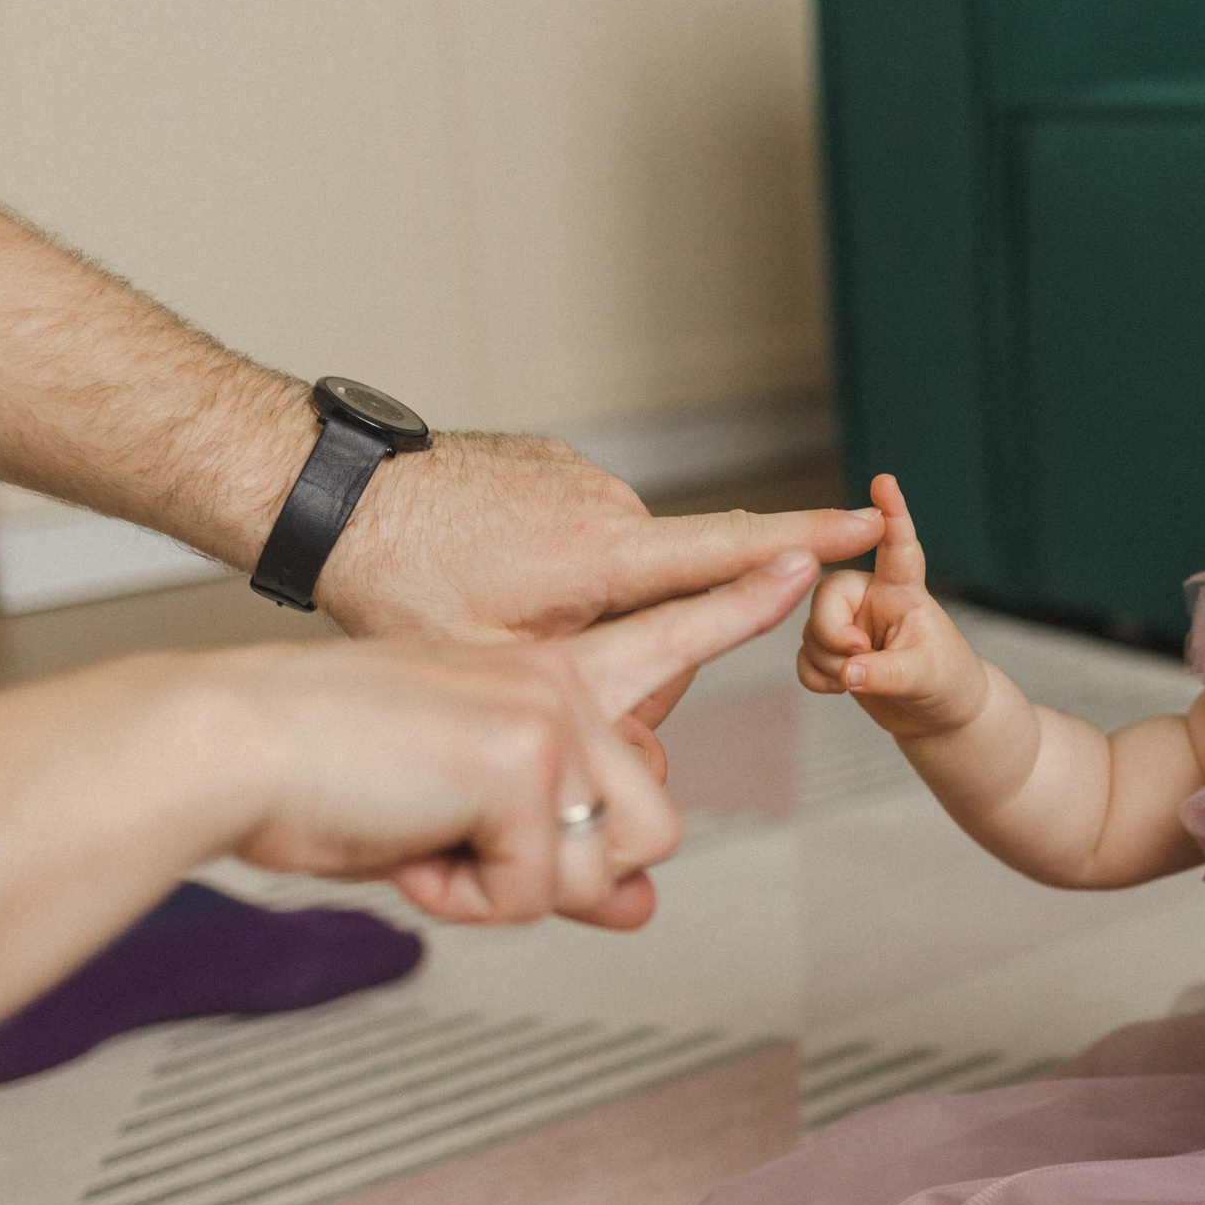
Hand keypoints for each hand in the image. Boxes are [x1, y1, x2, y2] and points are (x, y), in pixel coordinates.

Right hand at [0, 551, 822, 1036]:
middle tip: (453, 849)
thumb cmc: (321, 777)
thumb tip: (647, 908)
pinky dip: (465, 899)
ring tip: (429, 840)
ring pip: (610, 866)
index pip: (664, 639)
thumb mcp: (459, 824)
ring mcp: (552, 714)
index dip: (737, 607)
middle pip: (650, 828)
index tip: (803, 565)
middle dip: (561, 878)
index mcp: (544, 673)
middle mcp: (563, 680)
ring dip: (513, 890)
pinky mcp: (527, 760)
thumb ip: (561, 856)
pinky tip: (409, 844)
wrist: (229, 747)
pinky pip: (536, 890)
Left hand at [316, 432, 882, 645]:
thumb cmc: (396, 584)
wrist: (331, 494)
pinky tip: (496, 587)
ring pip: (626, 574)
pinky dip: (564, 574)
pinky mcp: (553, 465)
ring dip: (594, 614)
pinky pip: (588, 536)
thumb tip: (639, 740)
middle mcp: (607, 503)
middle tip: (561, 695)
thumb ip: (584, 701)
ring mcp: (580, 478)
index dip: (811, 543)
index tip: (873, 528)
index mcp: (604, 553)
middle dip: (640, 655)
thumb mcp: (490, 668)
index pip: (733, 551)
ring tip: (505, 626)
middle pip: (671, 599)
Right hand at [797, 474, 989, 735]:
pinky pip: (804, 657)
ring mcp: (850, 623)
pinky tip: (839, 688)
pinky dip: (816, 676)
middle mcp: (872, 598)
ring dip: (827, 662)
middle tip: (856, 655)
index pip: (898, 547)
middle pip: (827, 594)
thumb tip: (848, 671)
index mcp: (903, 591)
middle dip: (832, 632)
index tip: (885, 481)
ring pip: (811, 631)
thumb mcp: (925, 676)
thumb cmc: (949, 683)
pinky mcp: (834, 651)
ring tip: (857, 680)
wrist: (940, 715)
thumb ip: (886, 673)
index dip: (893, 514)